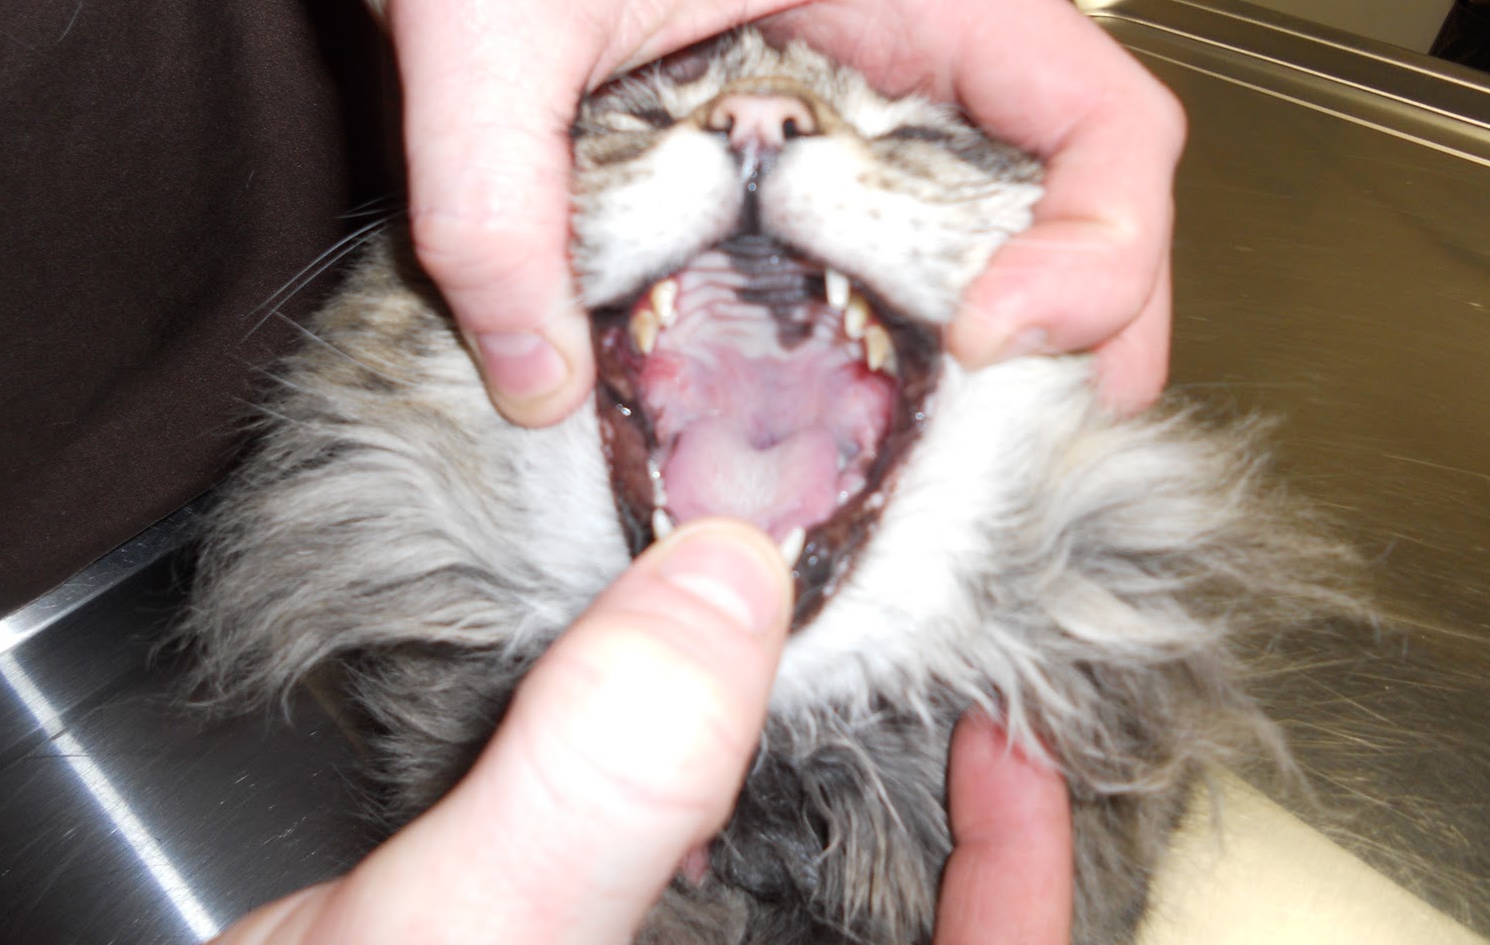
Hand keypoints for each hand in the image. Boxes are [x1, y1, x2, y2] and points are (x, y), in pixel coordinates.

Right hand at [212, 520, 1072, 943]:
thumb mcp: (463, 933)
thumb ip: (598, 780)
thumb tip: (735, 579)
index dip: (1026, 882)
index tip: (1009, 743)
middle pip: (893, 924)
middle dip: (927, 802)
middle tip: (921, 655)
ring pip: (790, 880)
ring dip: (805, 765)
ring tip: (806, 649)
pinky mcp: (570, 934)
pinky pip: (674, 858)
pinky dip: (685, 775)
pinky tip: (658, 697)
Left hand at [326, 0, 1182, 422]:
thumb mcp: (476, 29)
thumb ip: (491, 207)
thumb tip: (544, 386)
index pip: (1102, 114)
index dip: (1099, 246)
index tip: (991, 336)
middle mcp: (918, 41)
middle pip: (1093, 195)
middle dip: (1090, 330)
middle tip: (1024, 448)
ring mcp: (875, 98)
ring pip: (1020, 231)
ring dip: (1024, 349)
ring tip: (973, 456)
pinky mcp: (813, 149)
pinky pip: (916, 243)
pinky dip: (924, 333)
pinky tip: (881, 406)